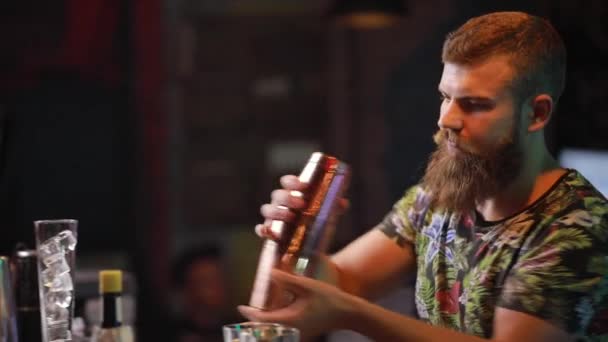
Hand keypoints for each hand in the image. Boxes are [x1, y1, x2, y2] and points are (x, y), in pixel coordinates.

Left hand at [238, 269, 359, 340]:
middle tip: (247, 308)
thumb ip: (287, 280)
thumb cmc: (329, 299)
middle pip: (265, 329)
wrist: (347, 313)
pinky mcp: (302, 332)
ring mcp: (297, 333)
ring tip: (257, 310)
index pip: (262, 321)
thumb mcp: (307, 286)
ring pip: (273, 330)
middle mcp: (291, 331)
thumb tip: (270, 273)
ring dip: (264, 322)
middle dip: (254, 320)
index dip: (249, 314)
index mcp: (290, 321)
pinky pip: (282, 330)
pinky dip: (275, 322)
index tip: (240, 306)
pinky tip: (275, 311)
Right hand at [255, 175, 349, 239]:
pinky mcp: (270, 235)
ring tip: (291, 217)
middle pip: (277, 195)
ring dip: (278, 211)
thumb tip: (342, 202)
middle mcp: (281, 205)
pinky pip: (261, 230)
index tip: (304, 186)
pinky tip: (268, 231)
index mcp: (293, 196)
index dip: (292, 181)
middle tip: (302, 204)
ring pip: (267, 210)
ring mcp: (274, 219)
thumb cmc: (315, 228)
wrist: (310, 253)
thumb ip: (334, 208)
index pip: (287, 183)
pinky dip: (263, 229)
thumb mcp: (327, 217)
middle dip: (288, 197)